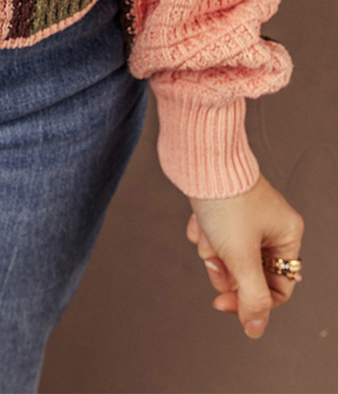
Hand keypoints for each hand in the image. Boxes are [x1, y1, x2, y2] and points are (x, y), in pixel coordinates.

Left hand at [187, 174, 302, 338]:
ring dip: (211, 249)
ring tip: (206, 232)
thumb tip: (256, 328)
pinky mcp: (222, 205)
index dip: (251, 301)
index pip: (278, 287)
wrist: (199, 158)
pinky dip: (202, 231)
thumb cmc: (226, 199)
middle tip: (213, 262)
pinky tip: (198, 219)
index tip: (223, 304)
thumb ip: (252, 298)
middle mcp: (270, 224)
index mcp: (287, 234)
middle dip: (226, 270)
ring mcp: (245, 214)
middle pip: (248, 272)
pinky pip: (212, 233)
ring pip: (227, 254)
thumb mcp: (242, 257)